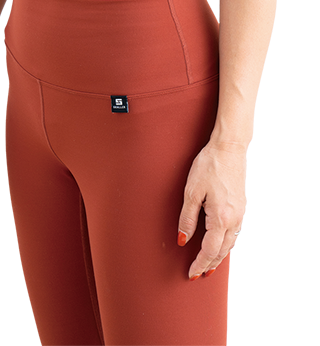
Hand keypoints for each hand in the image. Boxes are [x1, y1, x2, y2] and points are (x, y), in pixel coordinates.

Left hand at [177, 141, 245, 278]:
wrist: (229, 148)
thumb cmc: (208, 166)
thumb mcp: (191, 192)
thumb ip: (187, 218)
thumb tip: (182, 240)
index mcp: (221, 217)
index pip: (209, 250)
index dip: (199, 263)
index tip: (191, 273)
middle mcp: (234, 219)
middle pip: (222, 250)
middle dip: (209, 264)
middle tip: (198, 274)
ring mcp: (240, 213)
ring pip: (230, 243)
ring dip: (218, 255)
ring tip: (208, 264)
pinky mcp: (240, 206)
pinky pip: (234, 232)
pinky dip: (225, 243)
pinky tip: (219, 243)